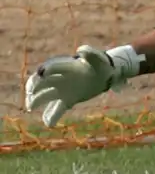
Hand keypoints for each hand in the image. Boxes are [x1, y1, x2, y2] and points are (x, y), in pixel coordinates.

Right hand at [24, 44, 140, 126]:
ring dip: (36, 101)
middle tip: (31, 93)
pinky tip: (49, 123)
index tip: (41, 74)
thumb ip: (90, 53)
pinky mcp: (67, 100)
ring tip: (31, 107)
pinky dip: (52, 116)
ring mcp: (62, 90)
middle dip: (34, 86)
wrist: (105, 75)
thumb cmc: (100, 64)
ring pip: (45, 96)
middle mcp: (61, 79)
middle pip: (42, 82)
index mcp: (66, 67)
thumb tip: (80, 50)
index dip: (45, 70)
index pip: (52, 68)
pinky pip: (57, 109)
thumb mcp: (98, 58)